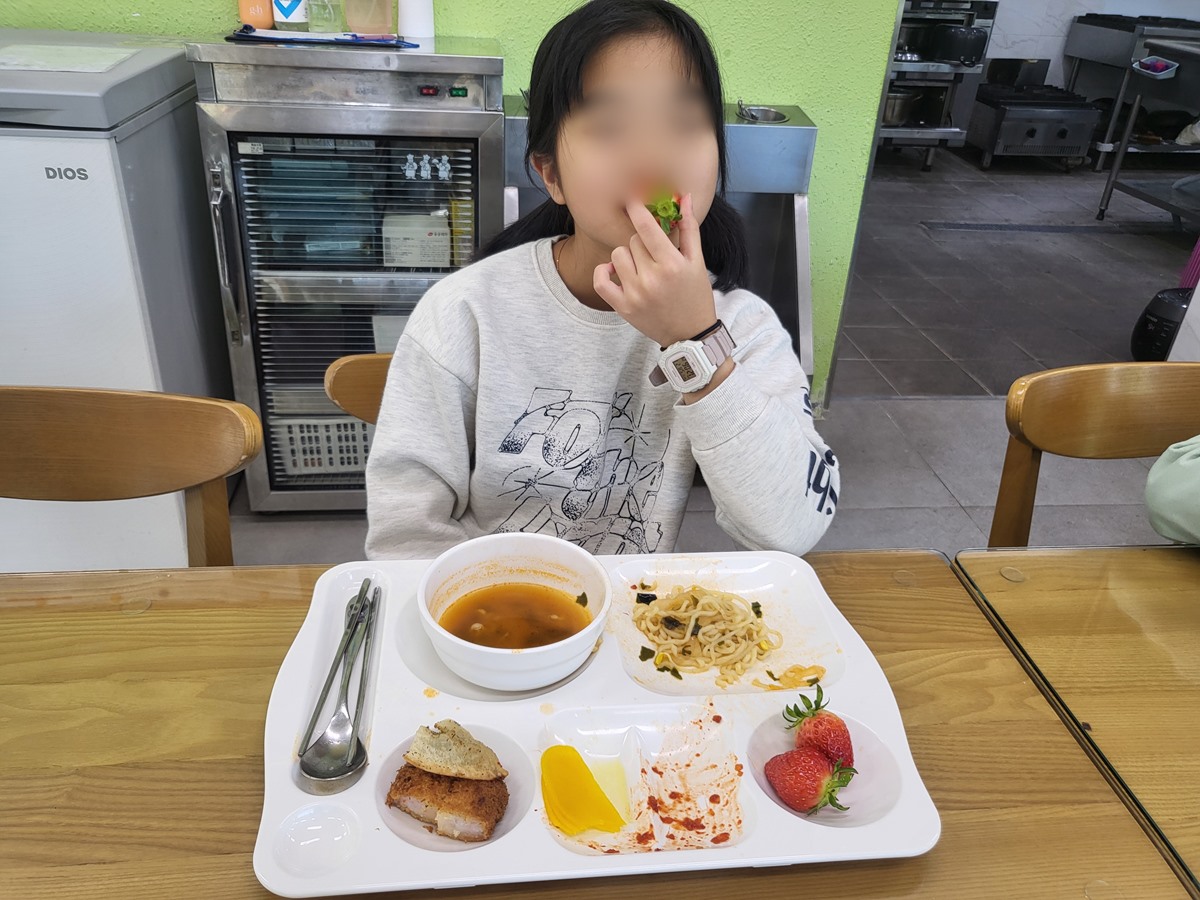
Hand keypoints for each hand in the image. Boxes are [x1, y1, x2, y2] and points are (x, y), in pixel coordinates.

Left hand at [593, 193, 716, 346]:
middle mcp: (651, 278)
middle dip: (643, 242)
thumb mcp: (697, 262)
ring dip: (628, 256)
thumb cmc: (695, 295)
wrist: (689, 334)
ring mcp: (634, 294)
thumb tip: (686, 198)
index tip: (632, 199)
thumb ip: (689, 229)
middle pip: (633, 240)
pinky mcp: (623, 307)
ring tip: (642, 266)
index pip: (646, 227)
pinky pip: (601, 280)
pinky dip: (604, 271)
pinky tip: (614, 270)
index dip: (637, 208)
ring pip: (618, 255)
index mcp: (672, 264)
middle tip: (654, 254)